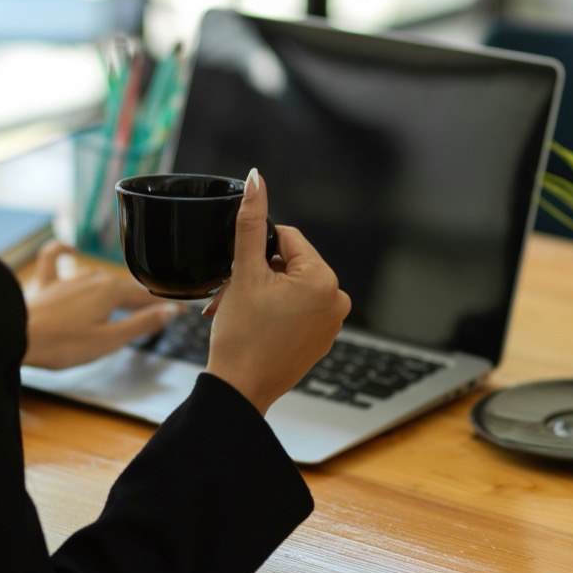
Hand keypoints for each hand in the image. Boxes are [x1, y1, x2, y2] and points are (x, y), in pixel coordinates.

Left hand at [22, 241, 180, 368]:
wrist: (18, 337)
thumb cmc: (62, 344)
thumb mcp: (109, 341)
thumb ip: (141, 324)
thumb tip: (168, 312)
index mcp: (111, 291)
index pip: (145, 297)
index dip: (162, 306)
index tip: (178, 312)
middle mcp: (93, 278)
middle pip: (124, 287)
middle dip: (140, 299)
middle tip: (155, 312)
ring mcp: (69, 278)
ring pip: (99, 277)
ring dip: (114, 287)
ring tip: (126, 298)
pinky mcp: (47, 283)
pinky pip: (55, 258)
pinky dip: (63, 251)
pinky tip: (69, 247)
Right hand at [204, 169, 350, 414]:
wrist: (238, 391)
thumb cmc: (242, 338)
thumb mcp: (243, 272)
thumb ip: (251, 222)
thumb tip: (256, 181)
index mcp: (323, 280)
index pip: (287, 239)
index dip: (258, 251)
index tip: (242, 274)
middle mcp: (336, 300)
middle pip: (288, 263)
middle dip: (258, 273)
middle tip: (236, 295)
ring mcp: (331, 324)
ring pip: (289, 286)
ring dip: (262, 292)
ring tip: (242, 312)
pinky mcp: (320, 340)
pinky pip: (296, 310)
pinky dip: (273, 312)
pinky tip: (256, 327)